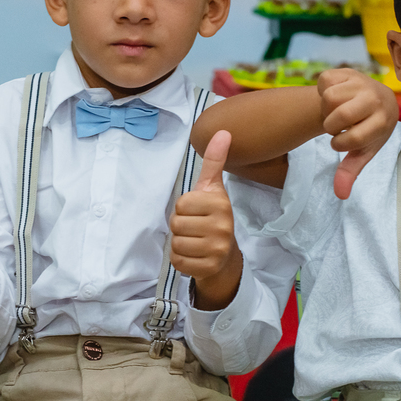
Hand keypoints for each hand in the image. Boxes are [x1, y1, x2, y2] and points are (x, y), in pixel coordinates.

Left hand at [170, 130, 242, 309]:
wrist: (225, 255)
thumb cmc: (212, 217)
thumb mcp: (212, 188)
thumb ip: (214, 162)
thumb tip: (222, 132)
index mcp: (220, 204)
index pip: (181, 204)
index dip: (183, 208)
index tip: (196, 212)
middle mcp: (222, 227)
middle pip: (176, 224)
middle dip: (180, 226)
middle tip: (194, 228)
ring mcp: (217, 249)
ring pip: (176, 243)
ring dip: (179, 243)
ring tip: (194, 241)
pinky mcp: (209, 268)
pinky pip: (178, 261)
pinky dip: (180, 259)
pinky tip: (193, 255)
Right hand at [318, 69, 398, 198]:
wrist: (380, 98)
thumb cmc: (369, 129)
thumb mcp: (363, 151)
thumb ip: (350, 171)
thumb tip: (340, 195)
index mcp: (383, 121)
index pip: (352, 139)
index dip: (340, 144)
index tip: (342, 141)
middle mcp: (375, 99)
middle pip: (340, 117)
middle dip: (332, 126)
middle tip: (338, 126)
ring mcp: (362, 82)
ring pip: (329, 98)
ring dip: (326, 109)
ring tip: (336, 111)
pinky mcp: (348, 71)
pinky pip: (324, 81)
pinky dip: (323, 91)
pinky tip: (334, 97)